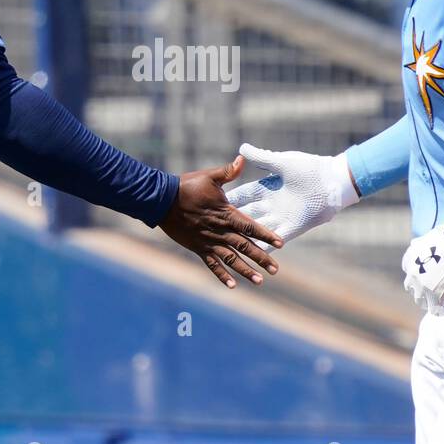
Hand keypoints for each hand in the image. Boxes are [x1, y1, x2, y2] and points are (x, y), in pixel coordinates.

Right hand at [159, 155, 283, 288]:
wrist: (162, 201)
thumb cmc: (187, 186)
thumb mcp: (209, 176)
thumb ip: (228, 171)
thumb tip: (242, 158)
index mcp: (226, 214)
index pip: (251, 226)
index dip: (267, 235)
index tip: (281, 244)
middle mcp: (221, 231)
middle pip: (245, 246)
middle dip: (261, 258)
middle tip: (275, 269)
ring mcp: (209, 241)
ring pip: (231, 259)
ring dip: (245, 270)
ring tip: (259, 281)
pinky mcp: (198, 248)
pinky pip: (212, 264)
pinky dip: (222, 275)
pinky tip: (232, 285)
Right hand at [224, 143, 358, 249]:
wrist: (333, 180)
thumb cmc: (309, 168)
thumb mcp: (281, 162)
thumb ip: (261, 158)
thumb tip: (241, 149)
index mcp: (266, 189)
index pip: (242, 196)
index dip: (228, 200)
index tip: (210, 204)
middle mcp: (271, 205)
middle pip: (246, 216)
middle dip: (231, 223)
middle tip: (211, 229)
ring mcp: (282, 218)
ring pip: (259, 231)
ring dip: (246, 240)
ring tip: (229, 247)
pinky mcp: (294, 227)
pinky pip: (277, 240)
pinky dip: (266, 247)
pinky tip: (253, 254)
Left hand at [401, 218, 443, 314]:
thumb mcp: (434, 234)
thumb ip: (423, 242)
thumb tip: (414, 243)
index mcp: (411, 256)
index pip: (408, 269)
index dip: (419, 272)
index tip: (430, 273)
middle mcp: (412, 271)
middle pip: (411, 286)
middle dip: (421, 287)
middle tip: (436, 287)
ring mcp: (422, 286)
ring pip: (420, 300)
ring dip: (429, 300)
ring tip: (441, 298)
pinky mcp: (435, 297)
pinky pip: (435, 310)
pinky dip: (442, 309)